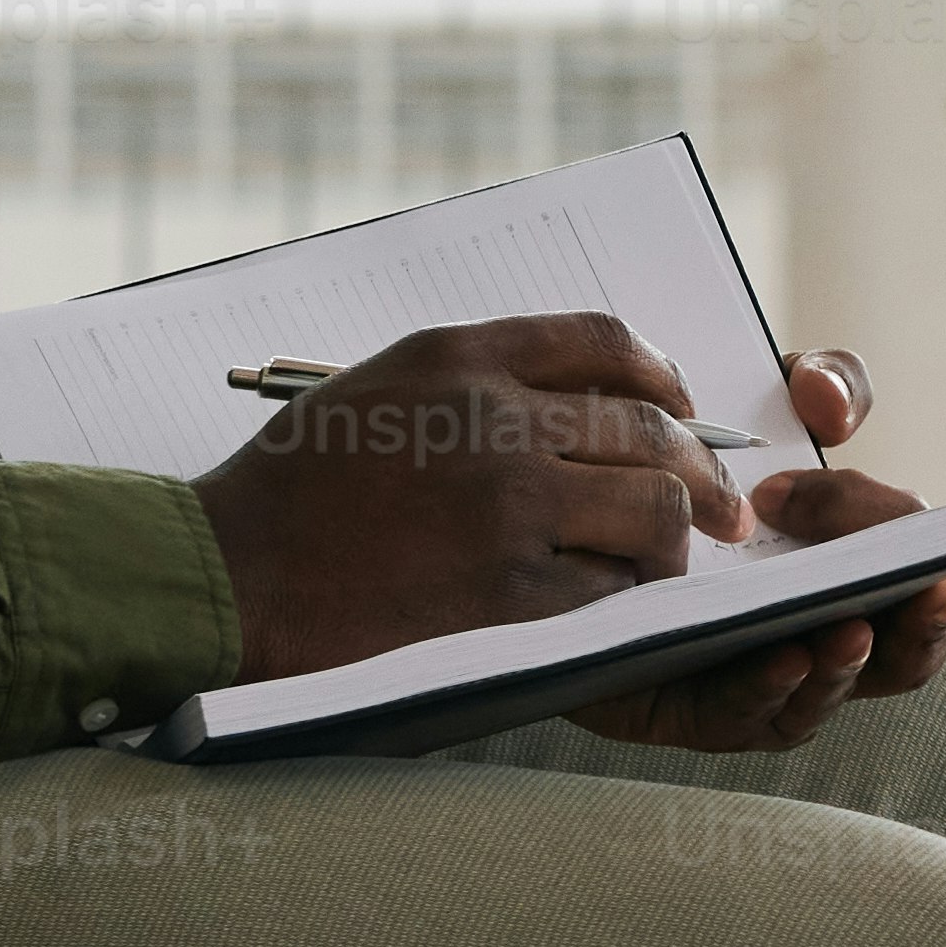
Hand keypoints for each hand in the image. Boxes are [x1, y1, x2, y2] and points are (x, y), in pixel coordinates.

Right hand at [194, 312, 744, 682]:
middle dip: (700, 469)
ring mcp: (505, 507)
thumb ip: (471, 381)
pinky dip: (628, 599)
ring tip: (672, 563)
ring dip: (675, 539)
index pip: (603, 340)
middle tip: (722, 506)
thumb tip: (570, 397)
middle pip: (648, 428)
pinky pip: (612, 589)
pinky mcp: (505, 593)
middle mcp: (492, 419)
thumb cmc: (290, 490)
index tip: (682, 405)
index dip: (662, 374)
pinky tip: (616, 606)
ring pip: (652, 508)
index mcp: (459, 357)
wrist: (223, 574)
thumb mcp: (377, 389)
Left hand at [575, 350, 945, 755]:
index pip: (912, 602)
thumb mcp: (774, 400)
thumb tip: (828, 409)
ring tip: (848, 630)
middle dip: (918, 639)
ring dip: (840, 671)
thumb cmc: (698, 448)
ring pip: (811, 702)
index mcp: (843, 580)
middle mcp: (803, 638)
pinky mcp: (675, 705)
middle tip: (930, 599)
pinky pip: (727, 717)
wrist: (574, 485)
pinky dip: (763, 694)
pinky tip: (780, 655)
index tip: (938, 561)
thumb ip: (825, 384)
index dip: (934, 592)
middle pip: (886, 664)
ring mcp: (745, 678)